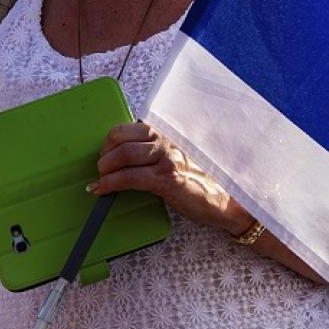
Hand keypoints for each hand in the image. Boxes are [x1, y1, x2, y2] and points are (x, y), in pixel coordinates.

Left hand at [91, 123, 253, 234]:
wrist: (227, 200)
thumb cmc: (203, 182)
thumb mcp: (178, 158)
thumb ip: (157, 152)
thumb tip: (124, 157)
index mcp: (169, 134)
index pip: (129, 128)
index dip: (110, 141)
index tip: (105, 154)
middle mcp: (168, 141)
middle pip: (120, 138)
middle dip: (104, 155)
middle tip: (102, 170)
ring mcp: (168, 158)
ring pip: (122, 155)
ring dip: (104, 170)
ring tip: (101, 181)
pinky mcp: (167, 178)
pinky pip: (129, 177)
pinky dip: (110, 184)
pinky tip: (103, 190)